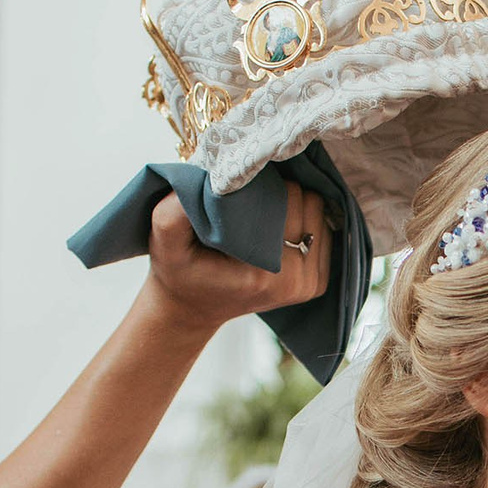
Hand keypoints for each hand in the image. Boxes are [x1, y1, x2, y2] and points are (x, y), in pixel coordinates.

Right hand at [143, 186, 330, 333]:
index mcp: (263, 273)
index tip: (241, 180)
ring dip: (295, 201)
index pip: (287, 198)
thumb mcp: (163, 238)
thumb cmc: (177, 268)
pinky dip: (305, 219)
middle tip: (252, 191)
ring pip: (320, 213)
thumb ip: (174, 210)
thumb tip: (209, 180)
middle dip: (282, 189)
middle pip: (309, 203)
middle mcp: (295, 282)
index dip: (266, 181)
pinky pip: (325, 232)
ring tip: (263, 204)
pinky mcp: (316, 283)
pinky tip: (278, 220)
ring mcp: (309, 285)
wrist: (190, 308)